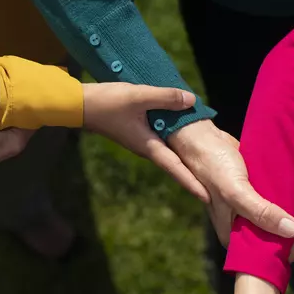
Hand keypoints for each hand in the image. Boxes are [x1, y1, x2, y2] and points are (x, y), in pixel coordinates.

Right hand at [82, 82, 207, 200]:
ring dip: (185, 161)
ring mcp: (141, 141)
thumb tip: (191, 100)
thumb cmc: (108, 103)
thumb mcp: (139, 96)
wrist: (81, 105)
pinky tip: (186, 138)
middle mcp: (146, 148)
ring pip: (169, 152)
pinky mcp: (137, 133)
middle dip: (192, 176)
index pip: (175, 168)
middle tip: (212, 187)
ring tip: (204, 166)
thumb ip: (166, 97)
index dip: (191, 183)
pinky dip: (176, 143)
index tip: (206, 197)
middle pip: (175, 165)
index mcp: (148, 146)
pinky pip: (162, 140)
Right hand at [168, 120, 293, 246]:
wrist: (204, 139)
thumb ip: (260, 213)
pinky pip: (284, 197)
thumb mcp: (235, 192)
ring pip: (286, 215)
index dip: (290, 242)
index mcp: (236, 236)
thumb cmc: (212, 167)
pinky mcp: (261, 193)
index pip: (269, 252)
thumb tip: (292, 231)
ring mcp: (254, 210)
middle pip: (282, 234)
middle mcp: (245, 227)